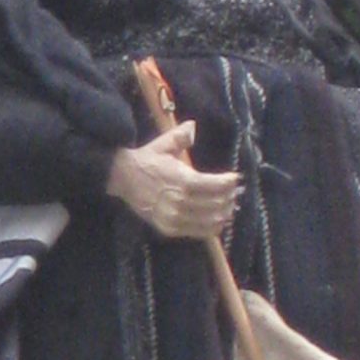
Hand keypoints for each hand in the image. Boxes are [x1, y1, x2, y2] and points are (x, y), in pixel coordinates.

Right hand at [106, 123, 240, 240]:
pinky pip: (199, 232)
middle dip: (230, 197)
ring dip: (225, 213)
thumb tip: (193, 126)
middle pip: (216, 203)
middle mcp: (180, 202)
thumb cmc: (148, 160)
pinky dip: (213, 227)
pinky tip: (219, 220)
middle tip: (235, 191)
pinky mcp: (170, 229)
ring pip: (211, 220)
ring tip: (229, 205)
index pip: (215, 185)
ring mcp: (175, 218)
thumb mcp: (164, 144)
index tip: (235, 178)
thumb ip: (181, 136)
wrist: (123, 178)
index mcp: (182, 180)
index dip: (229, 182)